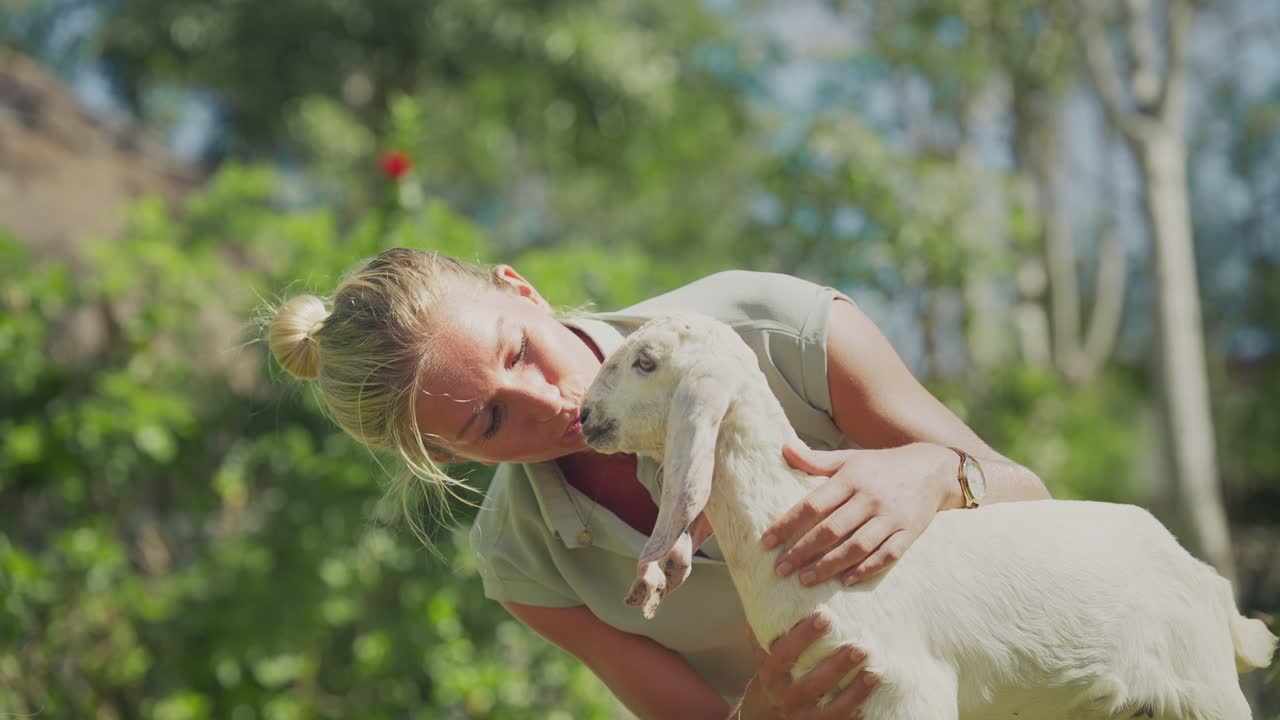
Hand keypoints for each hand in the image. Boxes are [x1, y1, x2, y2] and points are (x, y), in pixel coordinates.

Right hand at [740, 615, 876, 718]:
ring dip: (854, 691)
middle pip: (812, 683)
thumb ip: (766, 624)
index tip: (824, 617)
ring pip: (831, 708)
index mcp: (771, 672)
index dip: (803, 636)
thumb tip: (766, 584)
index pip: (785, 654)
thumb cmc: (774, 667)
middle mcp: (785, 695)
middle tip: (860, 648)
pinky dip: (857, 708)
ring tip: (874, 671)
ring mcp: (803, 715)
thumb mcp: (765, 649)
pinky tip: (872, 695)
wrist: (767, 709)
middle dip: (836, 666)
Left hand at [763, 442, 952, 585]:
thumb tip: (782, 447)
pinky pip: (886, 555)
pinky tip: (845, 581)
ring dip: (829, 566)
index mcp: (851, 478)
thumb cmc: (881, 466)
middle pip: (831, 529)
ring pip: (856, 546)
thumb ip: (815, 460)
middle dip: (802, 551)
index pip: (813, 505)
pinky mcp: (909, 533)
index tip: (766, 541)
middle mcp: (869, 498)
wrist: (933, 469)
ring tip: (805, 580)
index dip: (787, 524)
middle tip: (780, 569)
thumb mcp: (849, 458)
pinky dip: (866, 570)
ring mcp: (891, 517)